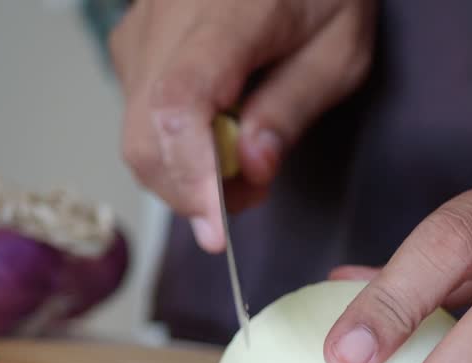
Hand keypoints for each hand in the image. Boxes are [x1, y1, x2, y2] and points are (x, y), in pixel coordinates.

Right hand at [110, 0, 376, 251]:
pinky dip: (177, 144)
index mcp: (225, 13)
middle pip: (145, 135)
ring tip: (244, 154)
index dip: (192, 178)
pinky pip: (140, 113)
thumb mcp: (339, 50)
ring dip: (187, 171)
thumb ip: (293, 109)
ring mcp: (140, 28)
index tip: (217, 231)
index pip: (180, 107)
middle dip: (193, 191)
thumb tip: (248, 170)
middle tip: (252, 192)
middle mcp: (165, 18)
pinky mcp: (132, 40)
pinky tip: (220, 127)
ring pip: (137, 133)